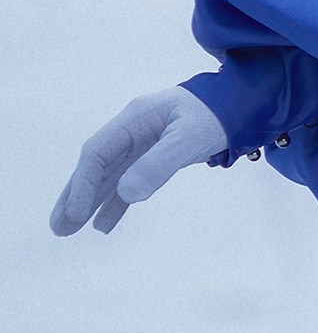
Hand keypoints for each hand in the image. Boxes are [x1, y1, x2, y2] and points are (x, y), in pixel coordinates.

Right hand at [51, 86, 225, 237]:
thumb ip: (160, 164)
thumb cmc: (218, 114)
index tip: (76, 214)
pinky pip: (128, 181)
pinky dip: (116, 202)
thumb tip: (127, 194)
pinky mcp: (155, 154)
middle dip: (75, 196)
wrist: (243, 102)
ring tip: (68, 230)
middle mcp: (133, 129)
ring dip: (89, 202)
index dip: (83, 183)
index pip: (98, 152)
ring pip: (108, 176)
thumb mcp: (191, 137)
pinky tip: (103, 224)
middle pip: (96, 165)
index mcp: (136, 118)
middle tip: (58, 228)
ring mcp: (143, 142)